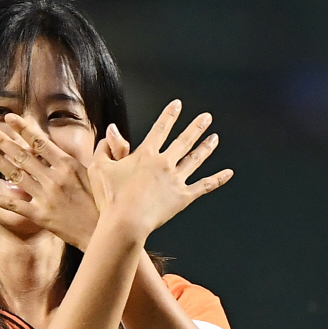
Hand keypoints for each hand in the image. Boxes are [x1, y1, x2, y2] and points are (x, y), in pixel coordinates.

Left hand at [0, 114, 108, 250]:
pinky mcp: (40, 215)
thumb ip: (103, 150)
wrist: (102, 232)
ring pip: (16, 175)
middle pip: (23, 155)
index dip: (22, 128)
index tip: (9, 118)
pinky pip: (14, 205)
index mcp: (68, 165)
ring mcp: (45, 197)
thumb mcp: (104, 172)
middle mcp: (53, 178)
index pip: (40, 142)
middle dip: (2, 140)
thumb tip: (109, 130)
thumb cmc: (104, 203)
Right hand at [88, 100, 232, 241]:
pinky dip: (217, 179)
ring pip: (195, 159)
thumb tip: (110, 132)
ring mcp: (176, 180)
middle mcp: (164, 163)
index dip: (169, 115)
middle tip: (206, 117)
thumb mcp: (99, 169)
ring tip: (214, 138)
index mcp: (145, 154)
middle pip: (184, 141)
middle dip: (196, 127)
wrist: (125, 223)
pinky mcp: (183, 198)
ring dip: (206, 147)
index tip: (178, 105)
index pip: (160, 129)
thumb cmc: (110, 199)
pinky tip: (228, 173)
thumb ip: (104, 148)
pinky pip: (204, 186)